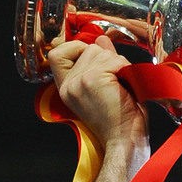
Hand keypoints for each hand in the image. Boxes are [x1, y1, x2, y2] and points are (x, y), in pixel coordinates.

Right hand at [48, 35, 149, 163]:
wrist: (124, 142)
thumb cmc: (119, 122)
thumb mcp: (105, 87)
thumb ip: (100, 61)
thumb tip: (101, 39)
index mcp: (67, 88)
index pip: (56, 54)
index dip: (75, 48)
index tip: (93, 58)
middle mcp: (69, 84)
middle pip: (88, 48)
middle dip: (107, 59)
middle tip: (116, 83)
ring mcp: (79, 81)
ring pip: (102, 52)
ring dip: (118, 65)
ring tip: (121, 87)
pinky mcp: (93, 79)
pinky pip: (114, 60)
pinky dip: (125, 69)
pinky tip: (125, 87)